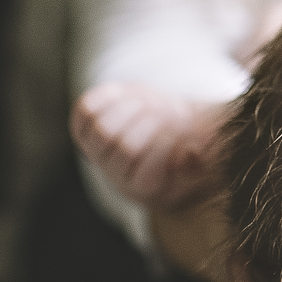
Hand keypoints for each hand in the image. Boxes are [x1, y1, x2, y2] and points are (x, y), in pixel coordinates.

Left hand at [70, 82, 228, 208]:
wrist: (154, 140)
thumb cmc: (182, 151)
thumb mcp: (197, 163)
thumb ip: (196, 160)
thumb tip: (191, 153)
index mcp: (144, 188)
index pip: (148, 174)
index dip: (165, 147)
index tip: (181, 131)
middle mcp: (115, 173)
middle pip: (125, 147)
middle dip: (151, 123)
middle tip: (167, 112)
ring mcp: (96, 151)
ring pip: (102, 128)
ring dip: (129, 108)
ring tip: (148, 102)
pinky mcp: (84, 128)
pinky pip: (85, 110)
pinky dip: (105, 96)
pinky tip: (125, 93)